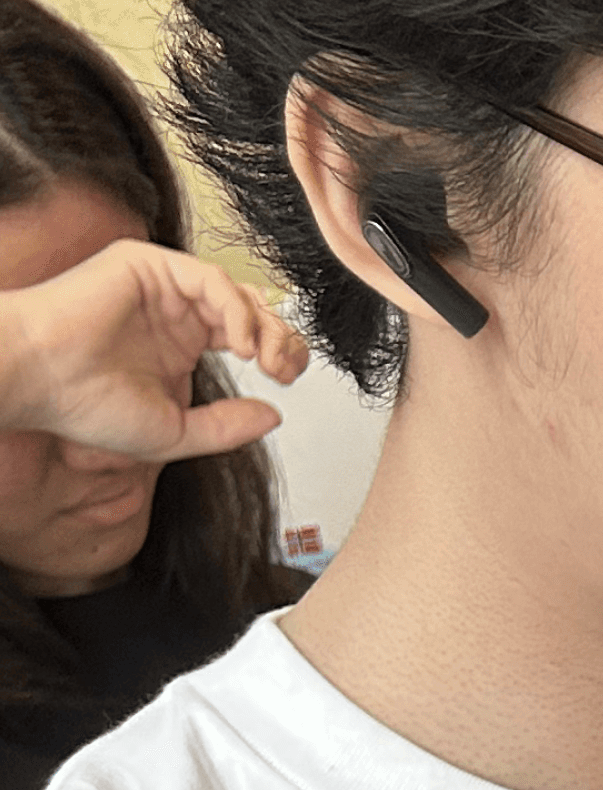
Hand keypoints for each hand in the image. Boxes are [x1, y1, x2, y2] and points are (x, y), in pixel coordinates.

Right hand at [0, 238, 306, 459]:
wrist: (36, 382)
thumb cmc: (84, 406)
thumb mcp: (173, 432)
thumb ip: (226, 427)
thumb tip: (275, 416)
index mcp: (180, 343)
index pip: (246, 335)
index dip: (277, 354)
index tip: (286, 381)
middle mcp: (174, 311)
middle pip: (250, 309)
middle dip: (280, 339)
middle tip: (285, 370)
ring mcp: (160, 285)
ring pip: (236, 292)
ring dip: (263, 326)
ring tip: (265, 362)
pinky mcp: (144, 264)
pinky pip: (209, 278)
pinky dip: (235, 310)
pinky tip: (239, 344)